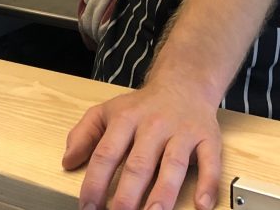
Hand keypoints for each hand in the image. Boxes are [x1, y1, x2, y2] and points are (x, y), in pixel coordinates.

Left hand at [62, 77, 221, 209]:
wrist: (184, 83)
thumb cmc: (142, 106)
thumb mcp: (107, 111)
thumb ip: (83, 134)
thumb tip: (68, 161)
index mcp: (126, 119)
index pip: (106, 154)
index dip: (95, 182)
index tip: (88, 207)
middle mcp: (154, 126)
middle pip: (139, 164)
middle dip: (127, 195)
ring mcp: (182, 132)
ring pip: (173, 165)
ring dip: (163, 193)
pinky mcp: (207, 138)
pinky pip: (210, 162)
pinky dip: (209, 184)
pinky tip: (202, 205)